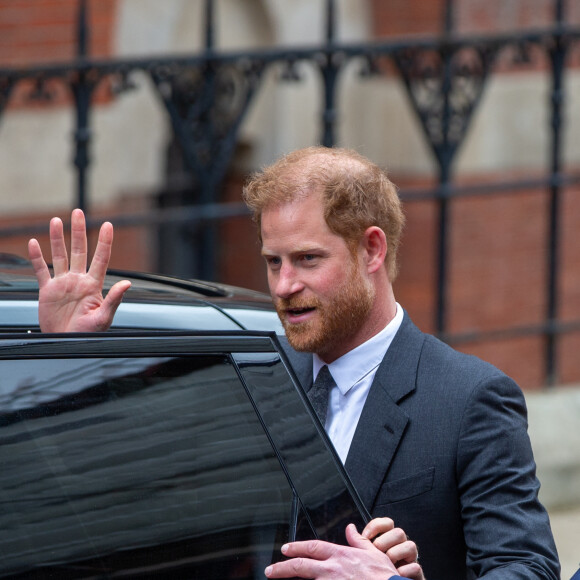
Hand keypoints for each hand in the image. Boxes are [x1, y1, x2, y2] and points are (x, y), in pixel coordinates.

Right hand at [28, 209, 130, 332]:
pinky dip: (36, 258)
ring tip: (55, 220)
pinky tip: (34, 243)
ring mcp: (63, 284)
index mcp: (94, 285)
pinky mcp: (47, 291)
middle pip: (79, 250)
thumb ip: (114, 300)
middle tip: (78, 212)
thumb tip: (127, 284)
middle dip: (79, 231)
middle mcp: (79, 280)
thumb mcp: (103, 318)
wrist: (68, 344)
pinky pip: (41, 270)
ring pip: (60, 256)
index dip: (104, 242)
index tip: (108, 225)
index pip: (101, 258)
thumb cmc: (89, 334)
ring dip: (57, 238)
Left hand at [264, 523, 400, 578]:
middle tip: (270, 570)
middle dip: (283, 568)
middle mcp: (332, 570)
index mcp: (340, 555)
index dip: (296, 548)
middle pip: (301, 566)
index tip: (285, 549)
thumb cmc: (385, 577)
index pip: (312, 547)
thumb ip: (359, 541)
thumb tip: (351, 529)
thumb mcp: (373, 553)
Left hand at [362, 518, 423, 579]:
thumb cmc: (379, 569)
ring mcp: (411, 558)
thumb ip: (360, 541)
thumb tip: (350, 528)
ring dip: (394, 555)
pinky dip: (403, 571)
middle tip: (376, 553)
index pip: (387, 522)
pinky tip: (395, 574)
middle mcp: (401, 545)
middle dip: (384, 542)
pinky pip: (415, 567)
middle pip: (399, 532)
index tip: (366, 536)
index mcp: (389, 538)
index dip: (376, 526)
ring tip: (386, 564)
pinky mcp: (417, 572)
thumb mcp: (369, 554)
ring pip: (410, 545)